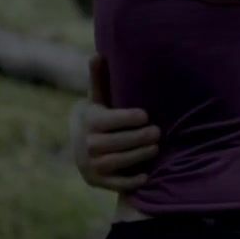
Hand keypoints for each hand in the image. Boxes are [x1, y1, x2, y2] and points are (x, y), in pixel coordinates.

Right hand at [69, 55, 159, 192]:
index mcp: (89, 122)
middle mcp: (86, 145)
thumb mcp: (98, 99)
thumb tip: (97, 54)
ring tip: (155, 148)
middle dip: (138, 138)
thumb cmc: (99, 116)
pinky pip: (115, 184)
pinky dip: (130, 182)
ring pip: (118, 162)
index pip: (109, 121)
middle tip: (158, 132)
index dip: (127, 119)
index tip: (145, 115)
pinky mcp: (97, 181)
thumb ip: (100, 79)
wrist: (82, 146)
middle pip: (116, 143)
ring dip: (138, 156)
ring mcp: (91, 165)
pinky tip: (146, 175)